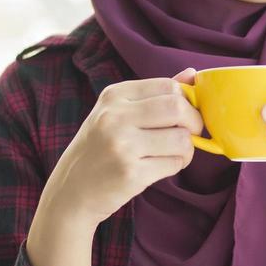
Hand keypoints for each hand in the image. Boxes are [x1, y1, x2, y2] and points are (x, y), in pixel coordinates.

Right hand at [40, 68, 203, 228]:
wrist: (71, 191)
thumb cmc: (99, 149)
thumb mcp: (117, 114)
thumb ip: (154, 95)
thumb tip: (192, 74)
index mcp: (113, 96)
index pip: (167, 86)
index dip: (187, 100)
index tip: (186, 114)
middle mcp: (115, 117)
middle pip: (177, 107)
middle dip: (194, 122)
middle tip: (191, 134)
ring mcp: (122, 146)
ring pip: (181, 139)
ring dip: (187, 149)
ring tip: (174, 154)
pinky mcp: (131, 174)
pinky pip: (173, 164)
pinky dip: (175, 166)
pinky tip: (160, 167)